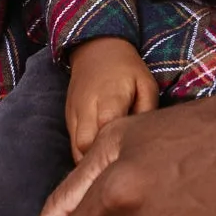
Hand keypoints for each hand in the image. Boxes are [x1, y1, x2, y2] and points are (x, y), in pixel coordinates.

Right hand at [65, 35, 157, 158]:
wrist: (96, 49)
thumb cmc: (126, 69)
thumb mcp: (146, 84)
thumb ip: (147, 110)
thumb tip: (146, 138)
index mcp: (109, 98)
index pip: (106, 129)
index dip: (115, 148)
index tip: (128, 158)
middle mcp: (86, 108)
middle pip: (85, 145)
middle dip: (100, 160)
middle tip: (118, 167)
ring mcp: (73, 114)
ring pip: (75, 149)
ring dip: (90, 161)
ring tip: (108, 167)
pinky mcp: (68, 118)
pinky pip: (72, 145)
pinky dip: (83, 155)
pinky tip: (99, 158)